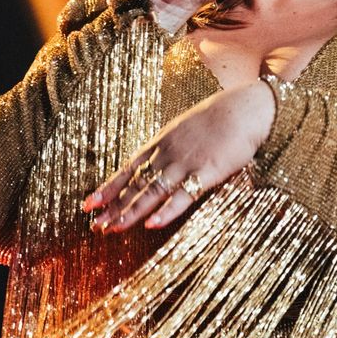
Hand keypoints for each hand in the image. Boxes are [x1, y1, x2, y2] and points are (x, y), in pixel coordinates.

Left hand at [82, 79, 276, 232]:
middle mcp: (168, 153)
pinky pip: (184, 195)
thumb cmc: (221, 117)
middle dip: (114, 206)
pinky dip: (167, 211)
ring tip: (112, 229)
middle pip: (136, 183)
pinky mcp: (207, 172)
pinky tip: (152, 225)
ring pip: (152, 191)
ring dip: (131, 212)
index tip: (89, 204)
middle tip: (95, 226)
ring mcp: (186, 162)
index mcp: (163, 141)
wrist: (247, 108)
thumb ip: (171, 144)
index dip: (109, 187)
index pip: (129, 168)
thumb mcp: (187, 127)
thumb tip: (158, 160)